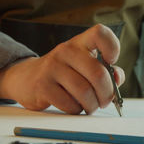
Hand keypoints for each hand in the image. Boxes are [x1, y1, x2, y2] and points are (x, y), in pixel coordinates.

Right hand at [0, 24, 124, 114]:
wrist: (26, 78)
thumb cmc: (64, 74)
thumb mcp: (84, 66)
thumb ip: (106, 71)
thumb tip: (117, 78)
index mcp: (80, 43)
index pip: (100, 33)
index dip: (112, 47)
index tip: (112, 62)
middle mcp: (66, 51)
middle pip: (98, 74)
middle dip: (107, 94)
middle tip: (105, 101)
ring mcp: (52, 67)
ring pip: (85, 92)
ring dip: (92, 105)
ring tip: (90, 106)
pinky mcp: (42, 85)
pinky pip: (70, 104)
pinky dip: (76, 110)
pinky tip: (73, 106)